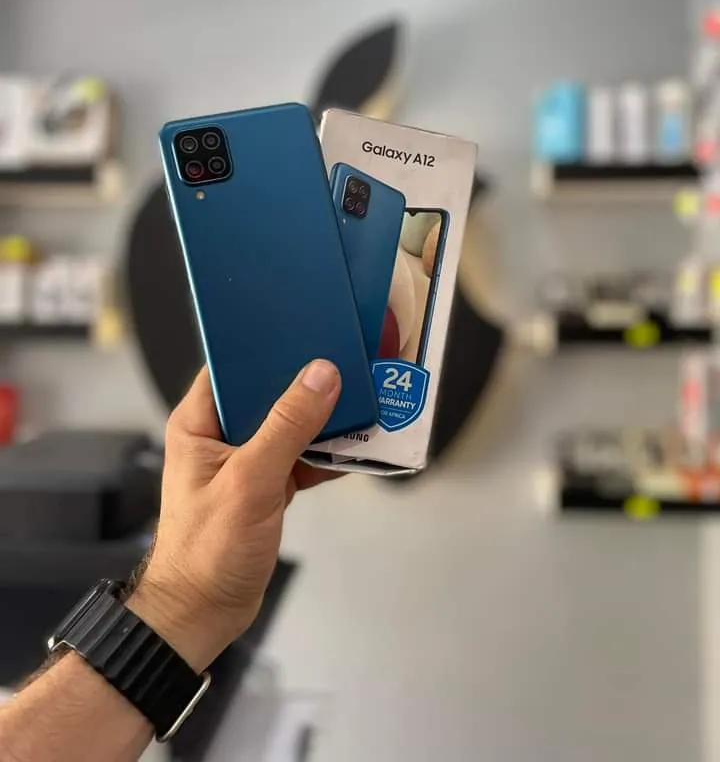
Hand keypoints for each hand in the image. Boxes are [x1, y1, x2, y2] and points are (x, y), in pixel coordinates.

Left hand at [126, 360, 341, 671]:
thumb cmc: (207, 551)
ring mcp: (245, 461)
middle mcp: (220, 435)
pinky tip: (355, 446)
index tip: (307, 330)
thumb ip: (287, 426)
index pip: (232, 365)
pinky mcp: (265, 485)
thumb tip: (322, 376)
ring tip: (360, 398)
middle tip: (346, 361)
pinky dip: (326, 454)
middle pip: (268, 393)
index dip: (267, 346)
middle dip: (307, 382)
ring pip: (289, 425)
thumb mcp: (250, 481)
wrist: (203, 614)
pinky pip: (301, 456)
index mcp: (199, 421)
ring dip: (322, 419)